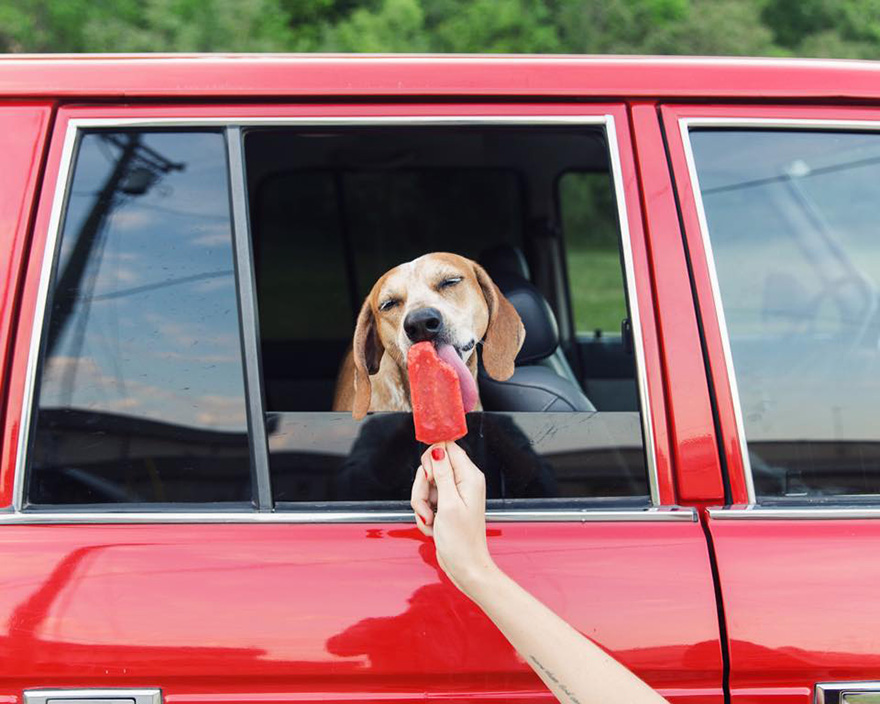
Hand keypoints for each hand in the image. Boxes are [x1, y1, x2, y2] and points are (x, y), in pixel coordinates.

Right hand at [410, 442, 497, 595]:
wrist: (465, 567)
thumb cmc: (461, 541)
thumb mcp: (448, 504)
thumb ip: (441, 473)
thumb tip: (438, 448)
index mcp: (469, 476)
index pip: (447, 447)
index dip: (432, 458)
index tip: (429, 477)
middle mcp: (463, 481)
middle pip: (431, 466)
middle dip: (422, 487)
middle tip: (429, 505)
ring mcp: (453, 494)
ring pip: (425, 485)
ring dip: (421, 504)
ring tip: (432, 520)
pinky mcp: (445, 505)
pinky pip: (426, 500)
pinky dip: (424, 513)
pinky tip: (433, 526)